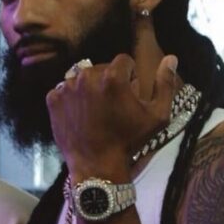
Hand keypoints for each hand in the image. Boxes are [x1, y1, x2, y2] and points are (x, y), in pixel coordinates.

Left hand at [47, 54, 180, 181]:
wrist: (97, 165)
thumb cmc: (129, 140)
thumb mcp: (157, 115)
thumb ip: (165, 84)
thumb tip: (171, 58)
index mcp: (113, 76)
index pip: (123, 61)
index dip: (130, 76)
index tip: (129, 92)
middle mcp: (87, 76)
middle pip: (101, 68)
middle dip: (109, 81)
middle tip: (112, 104)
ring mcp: (67, 88)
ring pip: (82, 78)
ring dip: (89, 88)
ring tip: (95, 109)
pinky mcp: (53, 99)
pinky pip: (64, 90)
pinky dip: (72, 98)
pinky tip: (80, 114)